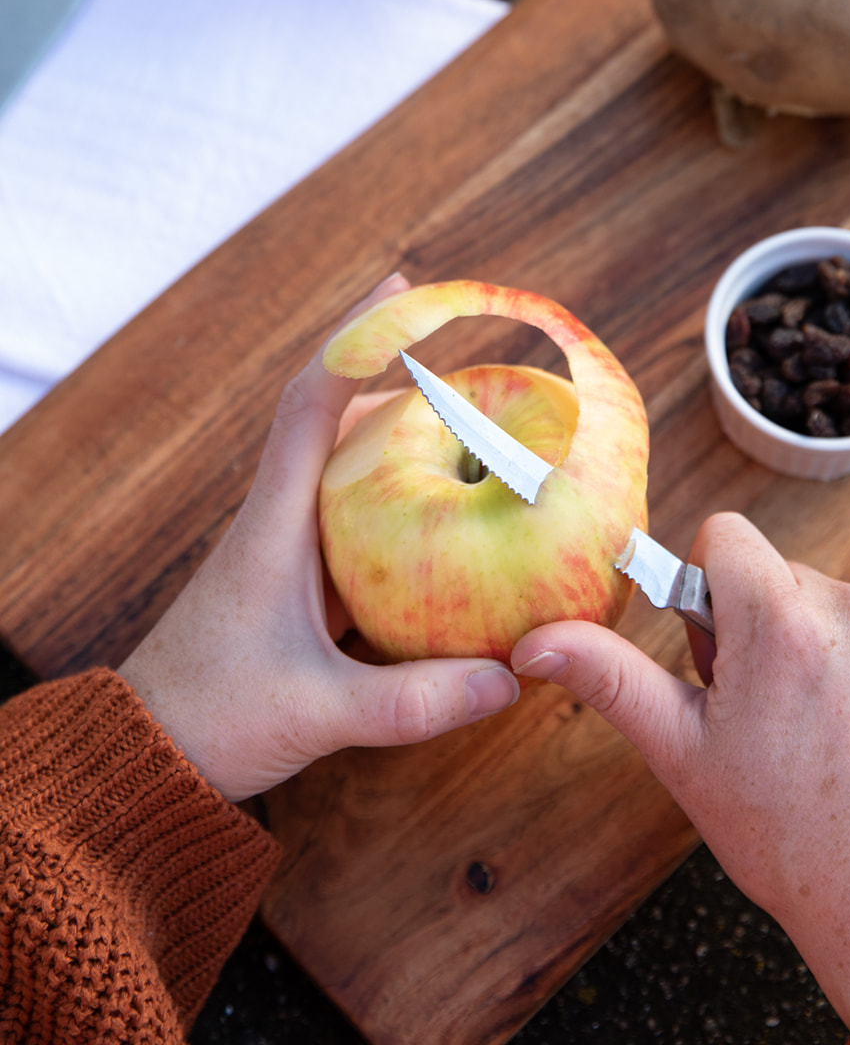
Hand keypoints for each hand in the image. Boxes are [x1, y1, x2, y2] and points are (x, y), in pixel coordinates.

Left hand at [119, 274, 519, 802]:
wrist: (144, 756)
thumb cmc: (212, 718)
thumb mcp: (319, 712)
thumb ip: (413, 702)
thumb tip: (510, 678)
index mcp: (275, 525)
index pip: (312, 404)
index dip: (356, 340)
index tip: (401, 288)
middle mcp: (281, 521)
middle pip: (341, 424)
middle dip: (404, 385)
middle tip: (477, 377)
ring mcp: (287, 552)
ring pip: (351, 475)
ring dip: (406, 449)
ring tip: (477, 440)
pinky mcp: (297, 585)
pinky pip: (358, 527)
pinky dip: (402, 512)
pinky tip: (447, 531)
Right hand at [511, 512, 849, 1031]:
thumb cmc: (787, 840)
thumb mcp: (682, 754)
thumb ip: (609, 678)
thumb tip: (536, 643)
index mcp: (778, 622)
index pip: (724, 537)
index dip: (706, 590)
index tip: (717, 655)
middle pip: (779, 577)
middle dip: (761, 627)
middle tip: (764, 714)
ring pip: (835, 607)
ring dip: (820, 650)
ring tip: (821, 735)